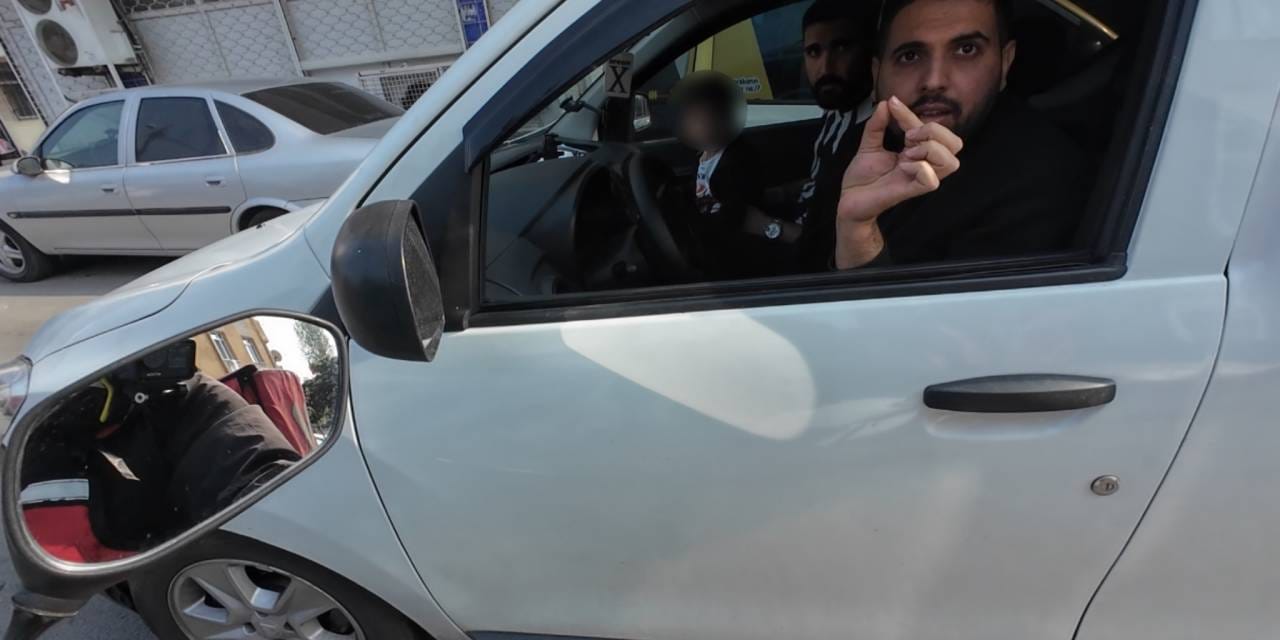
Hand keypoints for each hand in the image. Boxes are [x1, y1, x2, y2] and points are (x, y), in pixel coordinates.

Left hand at [835, 96, 963, 268]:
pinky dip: (919, 168)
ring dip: (930, 150)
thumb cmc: (862, 177)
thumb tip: (885, 103)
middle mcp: (923, 165)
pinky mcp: (910, 192)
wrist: (848, 200)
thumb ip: (877, 125)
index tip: (892, 104)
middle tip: (908, 137)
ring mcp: (918, 179)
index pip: (931, 128)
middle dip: (935, 131)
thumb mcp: (869, 144)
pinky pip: (931, 181)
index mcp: (917, 152)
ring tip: (907, 153)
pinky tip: (902, 168)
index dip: (911, 113)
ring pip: (951, 162)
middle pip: (956, 144)